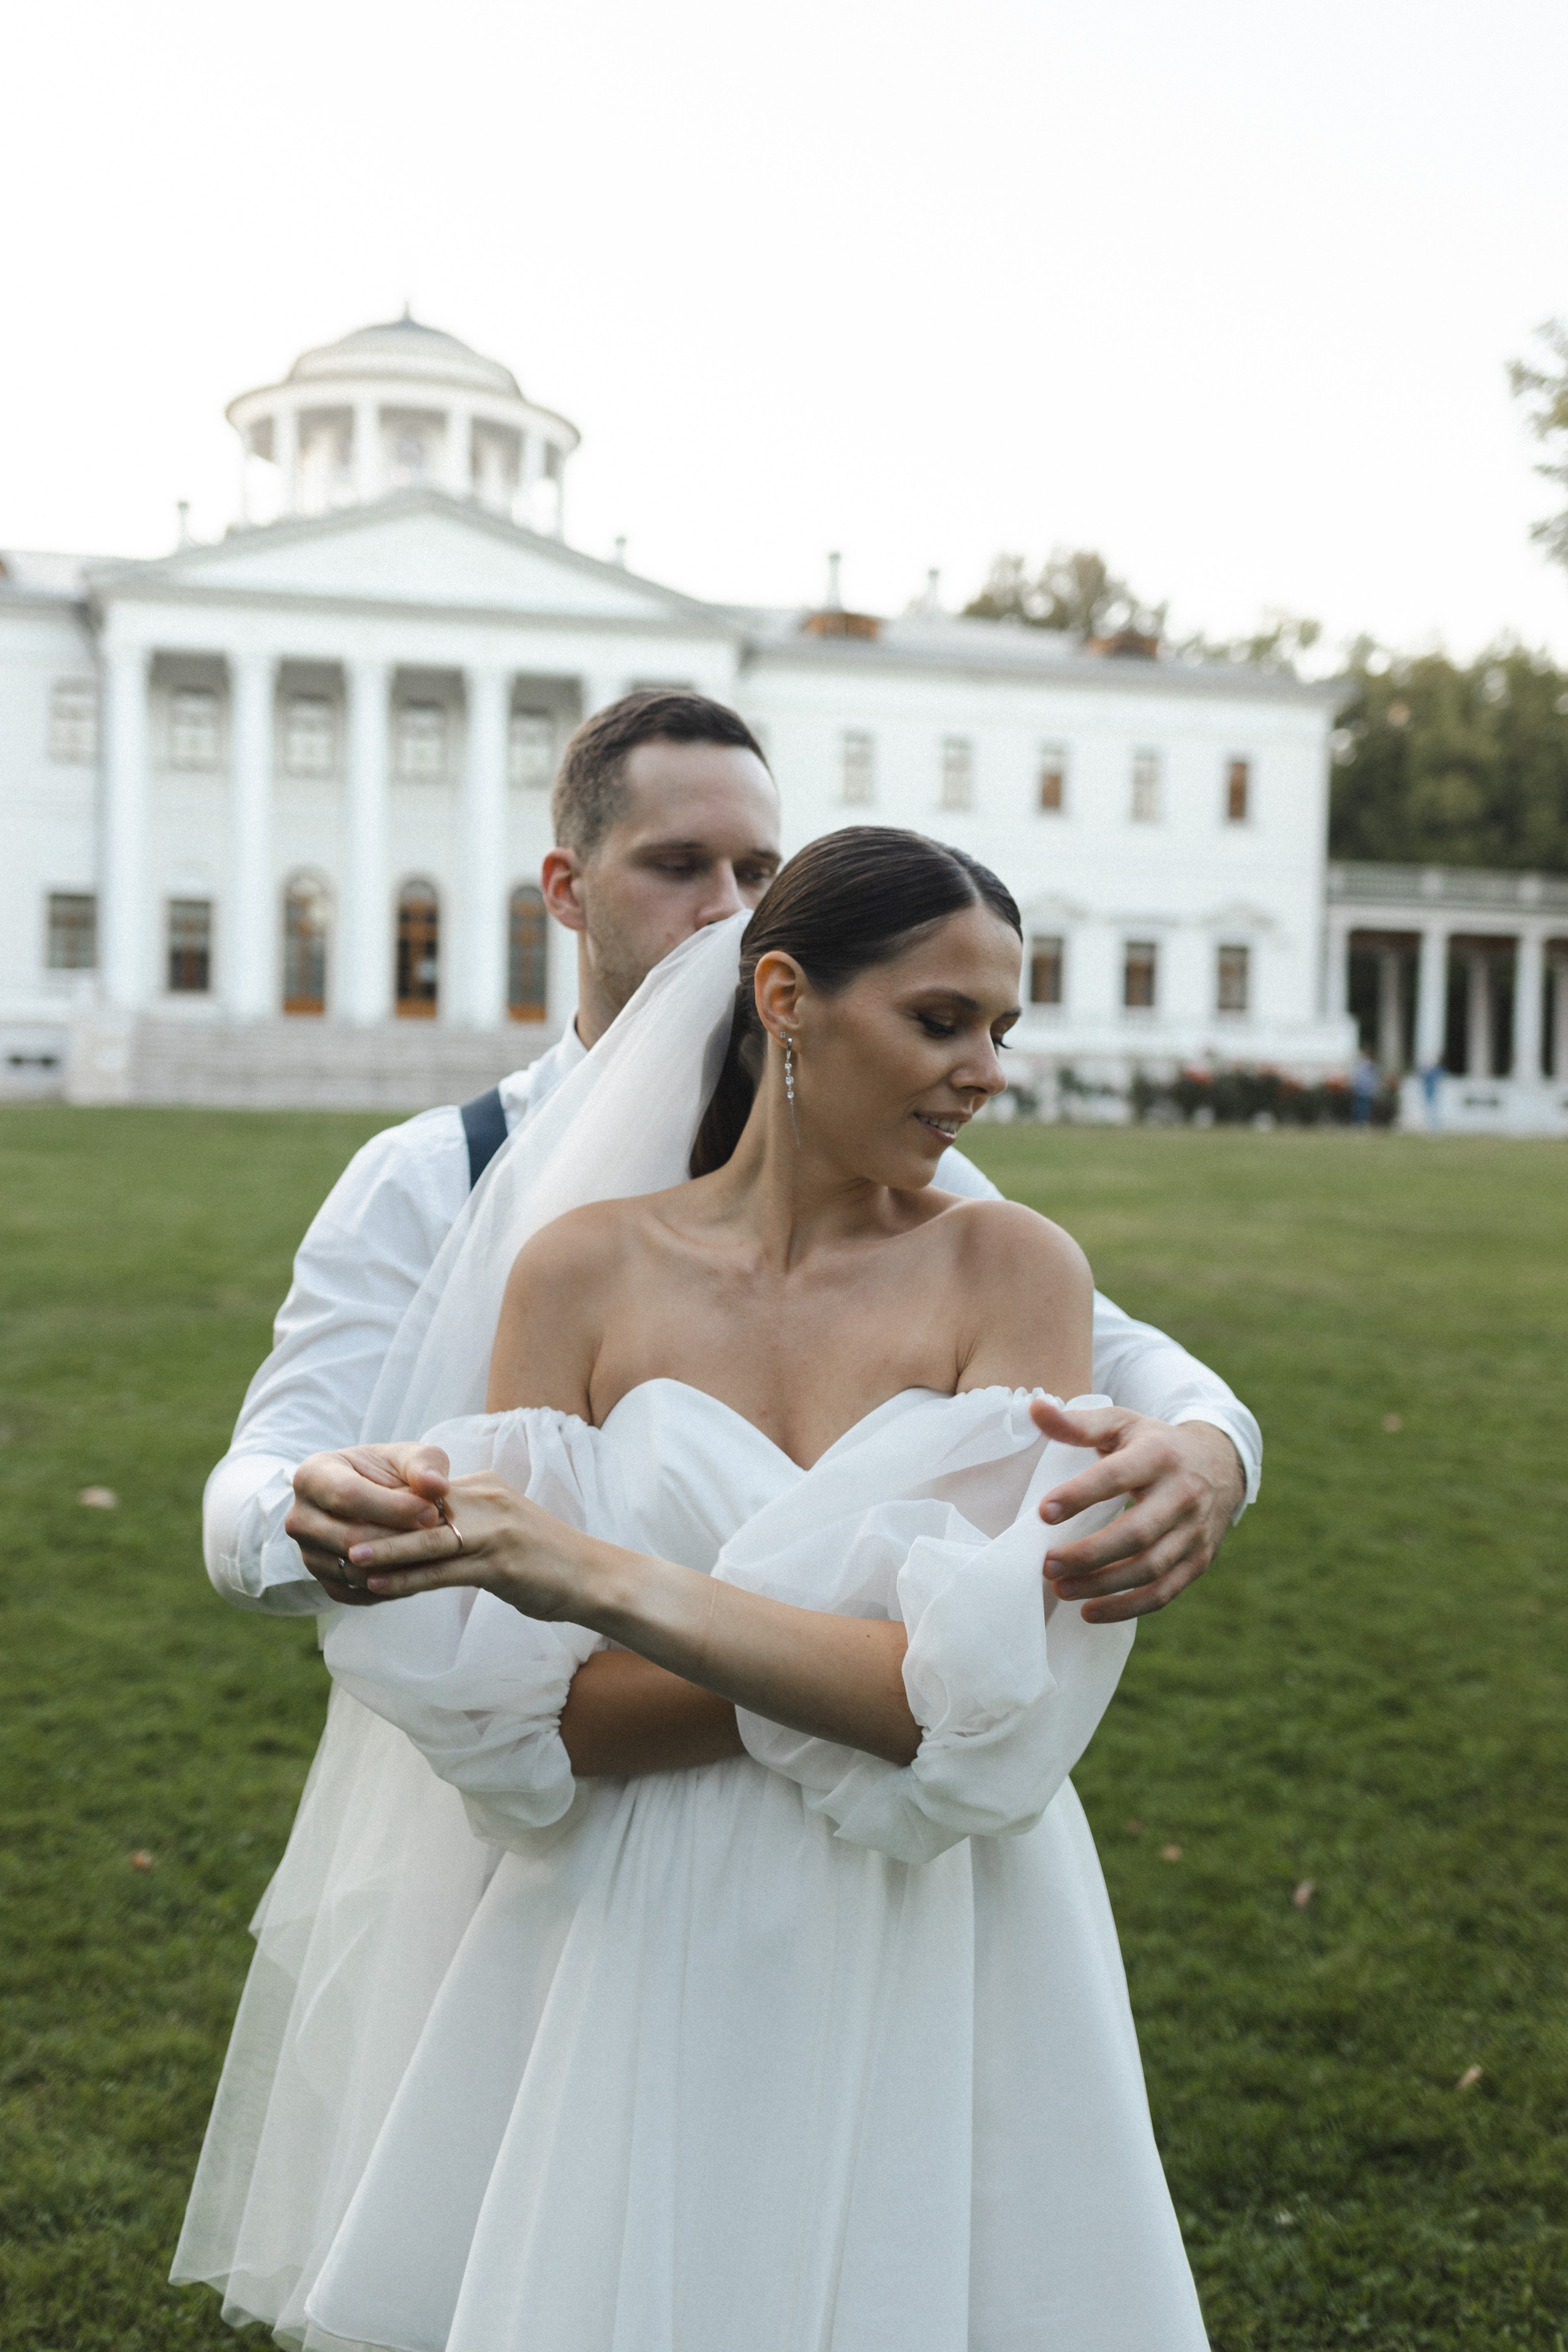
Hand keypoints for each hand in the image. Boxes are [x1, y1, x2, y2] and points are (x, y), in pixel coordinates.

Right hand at [286, 1444, 451, 1604]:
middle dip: (398, 1539)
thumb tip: (436, 1487)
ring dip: (398, 1566)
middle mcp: (300, 1517)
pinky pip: (357, 1593)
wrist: (379, 1499)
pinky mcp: (323, 1581)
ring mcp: (307, 1553)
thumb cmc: (392, 1472)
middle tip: (437, 1534)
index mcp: (313, 1475)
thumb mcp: (410, 1458)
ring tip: (432, 1551)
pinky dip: (390, 1587)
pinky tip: (418, 1570)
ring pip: (354, 1571)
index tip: (432, 1512)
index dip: (393, 1507)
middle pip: (349, 1538)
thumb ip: (425, 1466)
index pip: (347, 1496)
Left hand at [347, 1473, 598, 1621]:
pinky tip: (378, 1586)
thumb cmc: (548, 1560)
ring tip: (345, 1558)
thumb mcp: (505, 1528)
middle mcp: (487, 1500)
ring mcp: (494, 1531)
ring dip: (381, 1550)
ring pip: (425, 1540)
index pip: (424, 1492)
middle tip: (332, 1533)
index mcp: (485, 1488)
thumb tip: (430, 1529)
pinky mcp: (500, 1564)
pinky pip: (442, 1571)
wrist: (597, 1578)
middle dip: (374, 1523)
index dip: (386, 1508)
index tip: (350, 1516)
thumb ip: (469, 1521)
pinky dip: (406, 1578)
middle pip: (417, 1511)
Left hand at [1030, 1401, 1244, 1625]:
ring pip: (1150, 1569)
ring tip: (1060, 1588)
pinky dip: (1126, 1608)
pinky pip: (1163, 1593)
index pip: (1117, 1477)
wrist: (1220, 1464)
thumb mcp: (1121, 1423)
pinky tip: (1090, 1612)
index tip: (1042, 1512)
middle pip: (1136, 1533)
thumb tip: (1035, 1407)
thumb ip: (1077, 1422)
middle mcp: (1183, 1495)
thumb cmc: (1154, 1444)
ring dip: (1103, 1585)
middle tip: (1047, 1564)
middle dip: (1089, 1554)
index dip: (1080, 1495)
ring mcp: (1194, 1532)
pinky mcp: (1198, 1560)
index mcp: (1160, 1455)